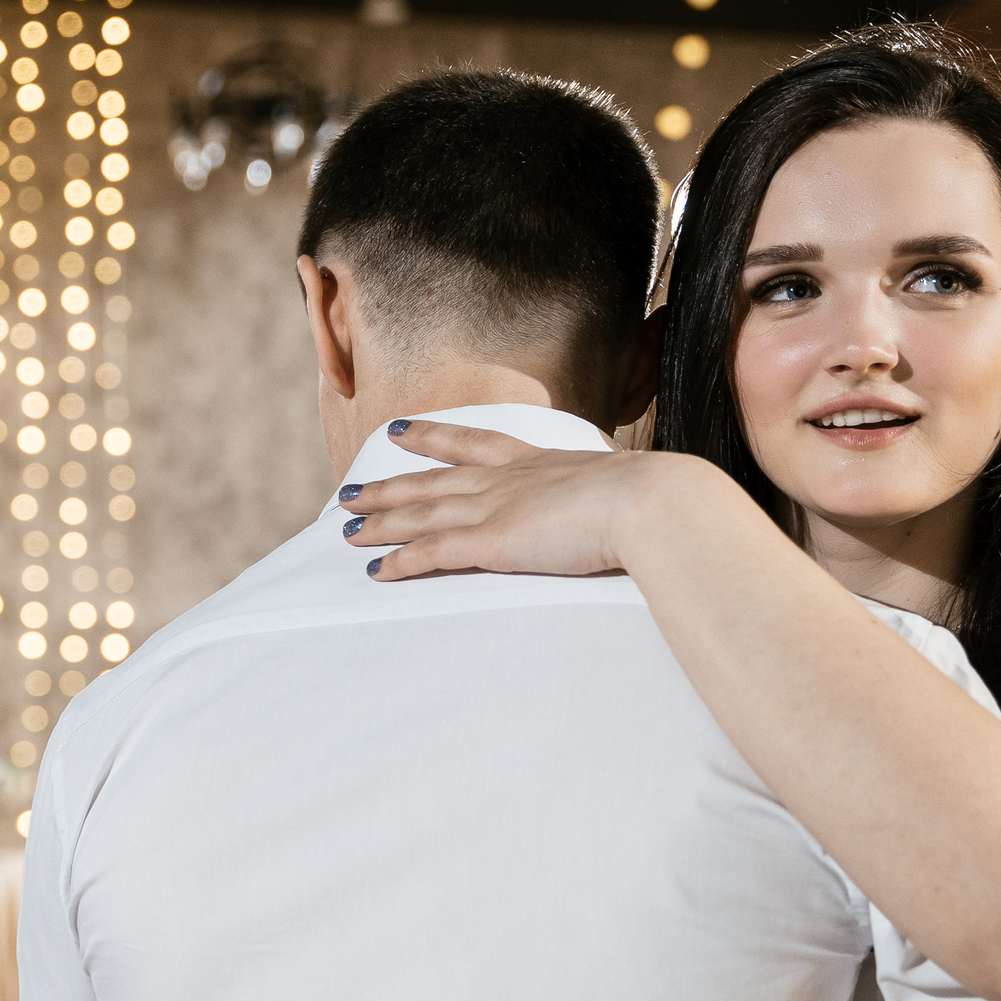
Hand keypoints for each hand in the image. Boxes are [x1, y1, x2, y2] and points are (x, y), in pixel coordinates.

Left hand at [336, 420, 677, 581]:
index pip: (474, 443)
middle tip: (350, 492)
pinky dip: (400, 561)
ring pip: (421, 515)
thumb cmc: (654, 500)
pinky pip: (431, 552)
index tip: (402, 430)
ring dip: (381, 524)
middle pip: (432, 482)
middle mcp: (507, 479)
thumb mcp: (627, 490)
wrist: (651, 502)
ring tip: (346, 530)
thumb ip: (611, 502)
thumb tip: (638, 511)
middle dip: (388, 487)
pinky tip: (376, 571)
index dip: (434, 436)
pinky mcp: (490, 542)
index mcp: (538, 461)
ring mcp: (495, 508)